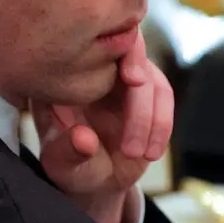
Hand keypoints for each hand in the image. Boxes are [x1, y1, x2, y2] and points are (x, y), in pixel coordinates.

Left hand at [31, 28, 172, 222]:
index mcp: (65, 74)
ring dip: (150, 115)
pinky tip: (150, 153)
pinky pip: (163, 97)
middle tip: (136, 86)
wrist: (95, 178)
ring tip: (134, 153)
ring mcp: (123, 77)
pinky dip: (162, 125)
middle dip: (137, 71)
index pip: (84, 44)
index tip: (128, 76)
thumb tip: (84, 139)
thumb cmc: (70, 166)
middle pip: (126, 47)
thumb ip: (67, 152)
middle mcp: (96, 67)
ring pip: (149, 77)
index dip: (109, 50)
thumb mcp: (60, 166)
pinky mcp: (146, 92)